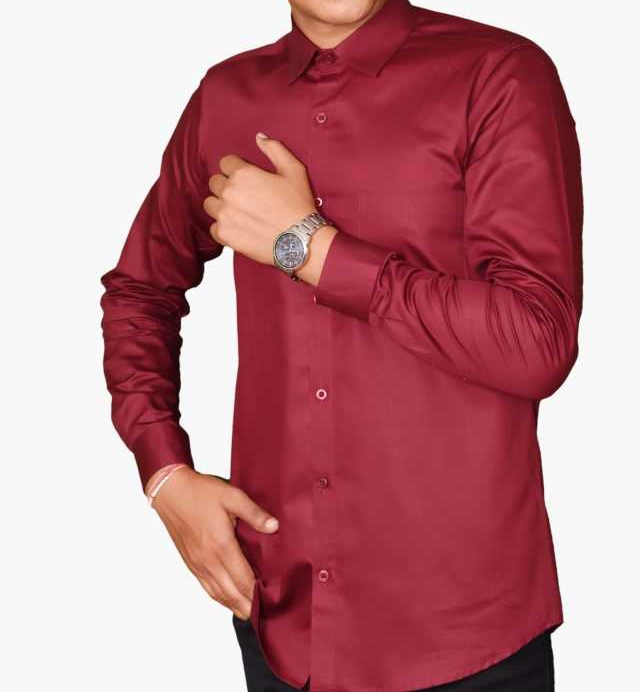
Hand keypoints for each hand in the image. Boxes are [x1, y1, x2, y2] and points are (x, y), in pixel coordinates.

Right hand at [150, 467, 278, 619]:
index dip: (258, 593)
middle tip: (266, 613)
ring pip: (218, 594)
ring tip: (251, 613)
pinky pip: (206, 587)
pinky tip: (228, 599)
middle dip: (249, 606)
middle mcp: (208, 560)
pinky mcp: (190, 562)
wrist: (170, 491)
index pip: (243, 579)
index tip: (272, 600)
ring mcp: (197, 564)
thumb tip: (274, 526)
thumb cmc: (201, 492)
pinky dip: (219, 598)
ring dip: (235, 605)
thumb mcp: (232, 496)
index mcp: (221, 545)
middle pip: (232, 593)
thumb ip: (254, 513)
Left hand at [203, 133, 335, 280]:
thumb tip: (259, 137)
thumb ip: (274, 149)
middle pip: (214, 182)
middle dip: (226, 186)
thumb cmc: (298, 206)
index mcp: (242, 174)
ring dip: (220, 206)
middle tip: (243, 196)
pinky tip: (238, 228)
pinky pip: (213, 227)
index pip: (225, 163)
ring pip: (209, 204)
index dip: (236, 169)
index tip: (246, 179)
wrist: (300, 241)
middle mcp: (229, 193)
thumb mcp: (294, 170)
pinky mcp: (224, 234)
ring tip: (237, 212)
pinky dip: (222, 228)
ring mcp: (224, 214)